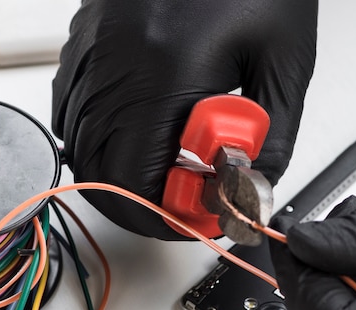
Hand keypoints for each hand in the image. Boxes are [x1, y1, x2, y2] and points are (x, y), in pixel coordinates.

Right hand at [52, 0, 316, 238]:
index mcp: (166, 70)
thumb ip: (272, 136)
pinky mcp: (86, 41)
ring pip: (81, 145)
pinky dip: (98, 139)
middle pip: (100, 171)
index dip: (161, 217)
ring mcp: (92, 51)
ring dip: (120, 174)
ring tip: (167, 171)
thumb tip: (251, 187)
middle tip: (181, 204)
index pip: (136, 179)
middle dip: (140, 203)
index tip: (192, 222)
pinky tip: (133, 136)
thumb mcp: (284, 59)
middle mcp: (115, 64)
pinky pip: (71, 109)